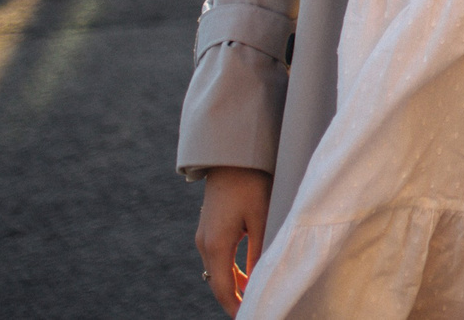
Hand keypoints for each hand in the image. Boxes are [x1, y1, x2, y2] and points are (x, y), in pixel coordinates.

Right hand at [195, 166, 270, 313]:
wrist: (231, 159)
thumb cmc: (250, 185)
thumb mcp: (260, 218)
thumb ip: (258, 251)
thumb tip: (257, 279)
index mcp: (216, 245)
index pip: (224, 288)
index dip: (236, 306)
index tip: (249, 316)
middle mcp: (204, 244)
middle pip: (217, 283)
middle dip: (233, 300)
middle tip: (252, 310)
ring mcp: (203, 237)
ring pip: (216, 272)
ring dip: (232, 286)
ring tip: (251, 297)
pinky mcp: (207, 230)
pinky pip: (216, 259)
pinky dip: (229, 271)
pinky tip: (244, 275)